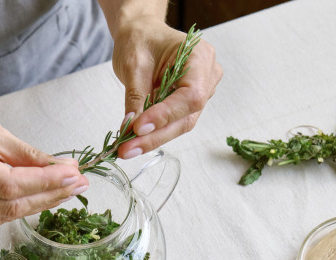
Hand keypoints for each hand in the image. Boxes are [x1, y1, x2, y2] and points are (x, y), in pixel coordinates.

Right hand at [0, 100, 88, 227]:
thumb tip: (65, 169)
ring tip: (65, 189)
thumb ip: (29, 155)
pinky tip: (38, 197)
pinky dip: (18, 209)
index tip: (74, 175)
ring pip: (4, 216)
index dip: (46, 183)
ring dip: (39, 204)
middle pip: (9, 206)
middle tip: (78, 184)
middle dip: (49, 195)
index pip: (9, 184)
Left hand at [111, 20, 222, 157]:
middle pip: (187, 116)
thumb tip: (131, 129)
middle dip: (155, 135)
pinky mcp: (189, 103)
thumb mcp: (133, 64)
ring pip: (181, 124)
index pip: (190, 96)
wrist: (142, 33)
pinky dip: (155, 133)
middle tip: (127, 149)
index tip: (138, 128)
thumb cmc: (140, 40)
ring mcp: (203, 90)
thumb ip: (136, 97)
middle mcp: (208, 75)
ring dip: (153, 139)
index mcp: (199, 56)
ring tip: (127, 149)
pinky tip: (134, 142)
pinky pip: (175, 123)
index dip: (165, 116)